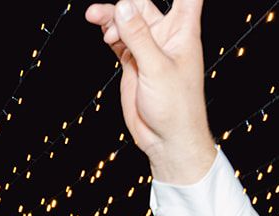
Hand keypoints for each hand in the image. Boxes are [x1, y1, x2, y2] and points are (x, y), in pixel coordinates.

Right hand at [84, 0, 213, 183]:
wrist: (168, 139)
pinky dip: (109, 33)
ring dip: (111, 17)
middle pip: (145, 4)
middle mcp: (167, 35)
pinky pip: (119, 39)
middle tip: (105, 9)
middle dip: (126, 2)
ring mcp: (149, 48)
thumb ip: (138, 35)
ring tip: (94, 17)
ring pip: (127, 21)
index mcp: (183, 30)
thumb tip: (124, 5)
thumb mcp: (157, 67)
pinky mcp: (134, 62)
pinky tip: (103, 34)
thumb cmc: (177, 106)